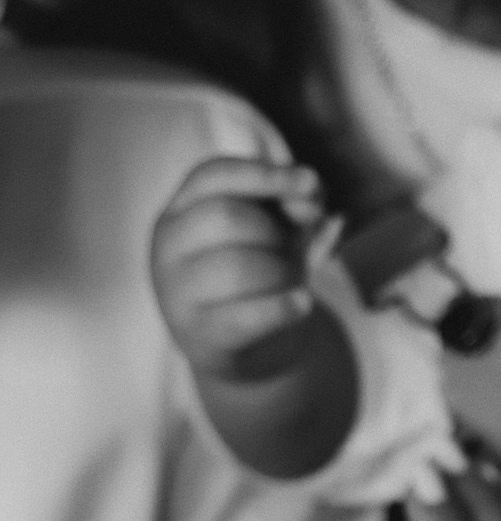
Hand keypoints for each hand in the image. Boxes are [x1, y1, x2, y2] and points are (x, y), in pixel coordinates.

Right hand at [150, 156, 325, 380]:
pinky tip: (302, 304)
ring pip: (236, 268)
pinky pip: (244, 316)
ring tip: (290, 283)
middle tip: (289, 253)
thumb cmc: (266, 273)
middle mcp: (168, 244)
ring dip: (281, 273)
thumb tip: (313, 194)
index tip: (311, 182)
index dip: (264, 174)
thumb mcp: (286, 231)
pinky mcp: (194, 333)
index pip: (214, 174)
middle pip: (225, 217)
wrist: (252, 346)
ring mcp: (174, 290)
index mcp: (183, 207)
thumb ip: (301, 206)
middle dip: (274, 233)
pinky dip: (282, 308)